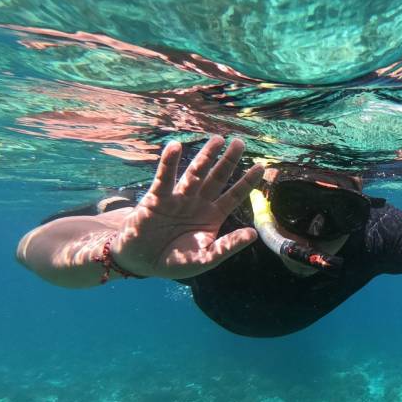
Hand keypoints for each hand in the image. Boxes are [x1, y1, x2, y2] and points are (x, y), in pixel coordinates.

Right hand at [111, 136, 262, 278]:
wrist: (140, 262)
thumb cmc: (174, 261)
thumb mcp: (205, 258)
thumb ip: (227, 246)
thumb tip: (253, 234)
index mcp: (212, 216)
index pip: (233, 195)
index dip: (246, 182)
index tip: (261, 167)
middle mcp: (198, 203)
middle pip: (217, 178)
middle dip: (228, 161)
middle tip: (240, 143)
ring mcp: (178, 198)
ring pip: (194, 173)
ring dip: (205, 156)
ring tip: (217, 139)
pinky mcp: (157, 198)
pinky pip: (164, 178)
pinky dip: (168, 163)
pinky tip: (175, 147)